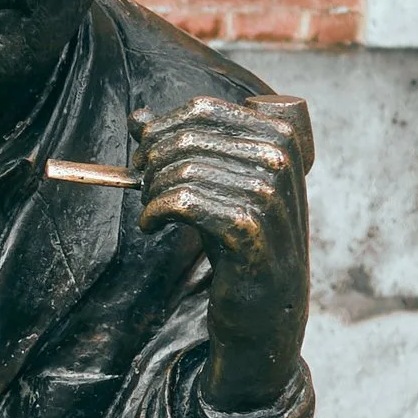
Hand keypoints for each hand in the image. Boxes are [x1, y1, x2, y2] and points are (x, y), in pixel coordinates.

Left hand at [132, 93, 311, 411]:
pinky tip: (151, 227)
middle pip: (187, 137)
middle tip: (142, 186)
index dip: (161, 129)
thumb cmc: (242, 241)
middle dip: (151, 161)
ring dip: (152, 192)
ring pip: (182, 170)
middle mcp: (280, 159)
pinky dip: (154, 213)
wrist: (267, 309)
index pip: (203, 109)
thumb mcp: (218, 185)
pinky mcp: (248, 229)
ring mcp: (269, 193)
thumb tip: (136, 117)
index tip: (146, 155)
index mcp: (281, 136)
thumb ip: (183, 146)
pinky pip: (182, 202)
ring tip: (151, 212)